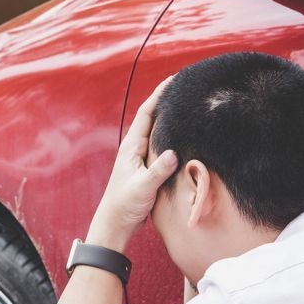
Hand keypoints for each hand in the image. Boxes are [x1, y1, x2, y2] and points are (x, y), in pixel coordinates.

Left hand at [86, 77, 178, 251]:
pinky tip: (183, 136)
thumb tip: (172, 152)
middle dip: (166, 101)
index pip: (146, 113)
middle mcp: (135, 148)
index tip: (173, 79)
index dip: (159, 95)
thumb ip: (157, 171)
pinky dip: (172, 137)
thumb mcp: (143, 187)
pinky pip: (162, 146)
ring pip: (158, 132)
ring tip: (187, 105)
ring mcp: (141, 158)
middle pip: (153, 118)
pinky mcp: (148, 168)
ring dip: (170, 118)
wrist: (116, 223)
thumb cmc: (125, 205)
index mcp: (131, 147)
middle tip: (185, 87)